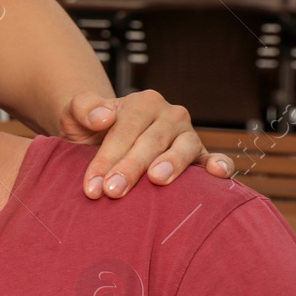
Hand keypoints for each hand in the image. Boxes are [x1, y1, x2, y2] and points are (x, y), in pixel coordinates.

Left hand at [59, 91, 234, 198]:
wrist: (102, 138)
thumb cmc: (89, 129)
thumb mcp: (76, 114)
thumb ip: (82, 108)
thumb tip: (103, 117)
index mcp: (143, 103)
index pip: (124, 131)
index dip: (107, 158)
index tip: (92, 186)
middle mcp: (170, 116)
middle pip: (150, 142)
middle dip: (130, 169)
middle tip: (112, 192)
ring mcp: (188, 135)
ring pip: (183, 148)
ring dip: (171, 165)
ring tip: (156, 180)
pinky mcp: (200, 155)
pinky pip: (212, 158)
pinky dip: (219, 164)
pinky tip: (218, 174)